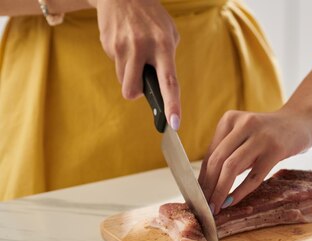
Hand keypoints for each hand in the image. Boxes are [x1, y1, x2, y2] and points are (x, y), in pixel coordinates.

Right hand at [88, 0, 180, 128]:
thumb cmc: (151, 17)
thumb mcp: (169, 33)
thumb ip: (167, 59)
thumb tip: (163, 87)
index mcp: (163, 46)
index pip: (168, 82)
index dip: (172, 104)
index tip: (173, 123)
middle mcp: (142, 47)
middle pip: (132, 90)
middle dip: (135, 93)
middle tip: (140, 84)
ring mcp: (122, 46)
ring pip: (123, 80)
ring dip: (129, 75)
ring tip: (135, 55)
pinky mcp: (108, 44)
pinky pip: (116, 65)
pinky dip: (122, 61)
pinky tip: (125, 43)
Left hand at [198, 105, 311, 213]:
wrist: (300, 121)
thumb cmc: (268, 134)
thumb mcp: (245, 136)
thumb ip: (228, 152)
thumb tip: (207, 184)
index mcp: (230, 119)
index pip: (210, 154)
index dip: (201, 177)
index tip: (197, 196)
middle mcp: (244, 124)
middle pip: (218, 160)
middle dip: (208, 186)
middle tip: (203, 206)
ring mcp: (261, 136)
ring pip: (232, 168)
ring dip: (220, 190)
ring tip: (215, 207)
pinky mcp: (276, 149)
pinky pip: (254, 176)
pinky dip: (240, 191)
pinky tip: (232, 202)